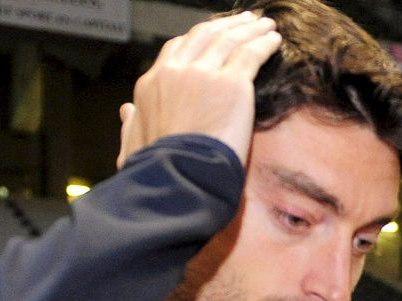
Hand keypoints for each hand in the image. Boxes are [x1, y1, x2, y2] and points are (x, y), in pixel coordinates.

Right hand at [116, 11, 282, 169]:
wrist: (179, 178)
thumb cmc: (158, 172)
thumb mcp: (133, 145)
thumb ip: (131, 124)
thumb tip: (127, 110)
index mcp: (153, 84)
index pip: (177, 49)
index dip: (199, 39)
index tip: (214, 36)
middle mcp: (177, 72)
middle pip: (205, 36)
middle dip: (226, 25)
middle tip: (243, 21)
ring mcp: (205, 74)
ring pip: (230, 39)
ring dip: (249, 29)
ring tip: (264, 24)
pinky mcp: (233, 84)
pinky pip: (251, 53)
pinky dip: (264, 43)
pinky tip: (274, 39)